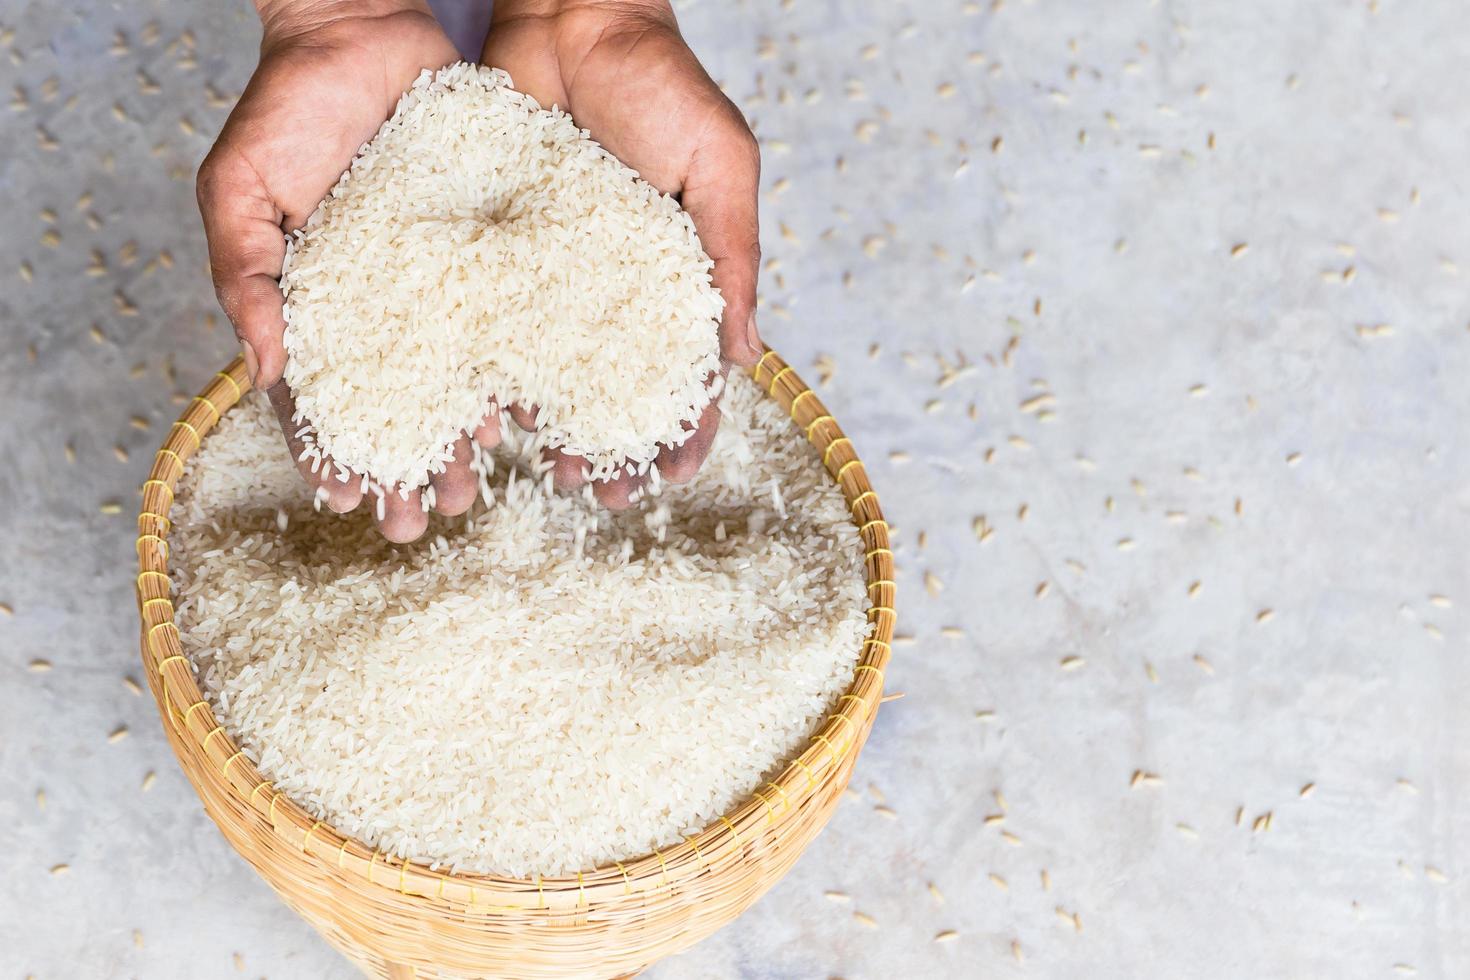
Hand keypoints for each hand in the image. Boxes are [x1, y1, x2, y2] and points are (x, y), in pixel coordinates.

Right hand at [196, 0, 465, 541]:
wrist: (364, 31)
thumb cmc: (288, 106)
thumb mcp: (242, 188)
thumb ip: (247, 275)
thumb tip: (266, 370)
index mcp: (322, 305)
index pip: (321, 395)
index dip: (332, 451)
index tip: (349, 501)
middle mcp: (388, 306)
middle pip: (399, 404)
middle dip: (408, 465)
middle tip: (424, 520)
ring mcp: (443, 283)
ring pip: (457, 378)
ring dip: (464, 439)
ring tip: (479, 490)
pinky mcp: (492, 251)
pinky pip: (508, 320)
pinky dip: (515, 370)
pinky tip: (526, 417)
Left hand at [482, 0, 763, 507]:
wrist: (570, 14)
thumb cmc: (662, 83)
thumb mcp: (719, 164)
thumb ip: (732, 254)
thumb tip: (746, 357)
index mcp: (675, 276)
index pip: (688, 369)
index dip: (685, 427)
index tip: (672, 478)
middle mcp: (613, 287)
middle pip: (614, 385)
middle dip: (612, 444)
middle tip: (601, 494)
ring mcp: (552, 273)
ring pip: (550, 368)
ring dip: (549, 424)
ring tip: (543, 473)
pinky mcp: (495, 249)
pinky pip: (491, 321)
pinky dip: (489, 367)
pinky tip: (482, 411)